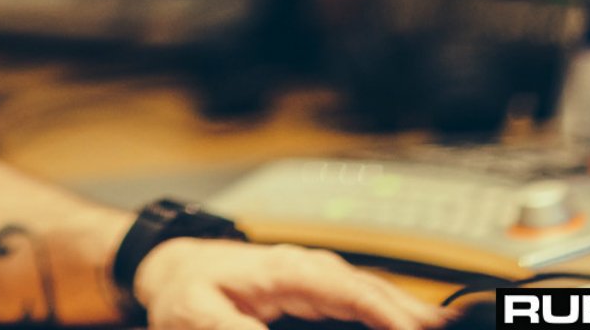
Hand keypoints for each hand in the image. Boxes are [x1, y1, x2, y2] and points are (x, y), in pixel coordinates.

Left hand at [133, 239, 449, 329]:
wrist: (175, 266)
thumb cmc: (186, 288)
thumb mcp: (197, 314)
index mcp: (286, 270)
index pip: (348, 289)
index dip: (386, 312)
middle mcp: (310, 269)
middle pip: (373, 291)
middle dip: (413, 314)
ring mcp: (317, 278)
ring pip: (374, 295)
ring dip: (409, 313)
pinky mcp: (318, 291)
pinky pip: (363, 302)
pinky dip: (390, 314)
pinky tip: (410, 325)